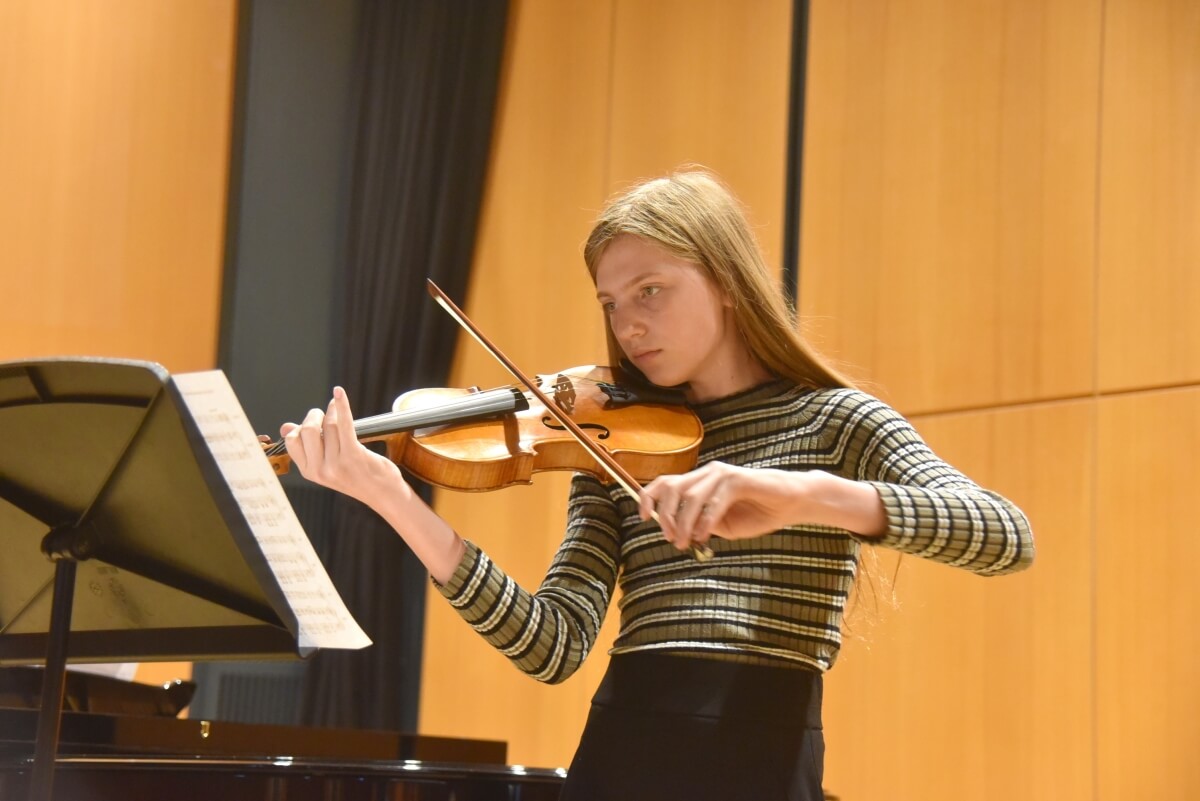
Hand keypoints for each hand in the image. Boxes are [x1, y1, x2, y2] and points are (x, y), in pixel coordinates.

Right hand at [280, 386, 405, 506]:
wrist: (383, 493)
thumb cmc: (356, 476)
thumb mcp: (326, 467)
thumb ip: (306, 448)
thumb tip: (285, 427)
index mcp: (309, 472)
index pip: (292, 441)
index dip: (300, 427)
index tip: (312, 423)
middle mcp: (320, 470)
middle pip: (308, 430)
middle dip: (315, 416)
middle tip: (323, 413)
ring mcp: (336, 464)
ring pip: (329, 426)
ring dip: (333, 410)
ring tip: (336, 407)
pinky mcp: (354, 455)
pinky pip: (344, 423)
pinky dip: (341, 405)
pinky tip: (339, 393)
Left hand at [639, 461, 886, 551]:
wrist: (791, 504)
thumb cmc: (757, 513)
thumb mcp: (721, 525)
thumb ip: (699, 524)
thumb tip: (676, 530)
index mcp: (700, 481)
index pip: (665, 482)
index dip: (648, 497)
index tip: (642, 518)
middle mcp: (708, 473)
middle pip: (672, 487)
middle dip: (665, 516)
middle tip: (672, 539)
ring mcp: (722, 474)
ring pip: (690, 496)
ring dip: (683, 522)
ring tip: (686, 542)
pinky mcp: (738, 479)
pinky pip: (713, 501)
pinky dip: (704, 520)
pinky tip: (704, 535)